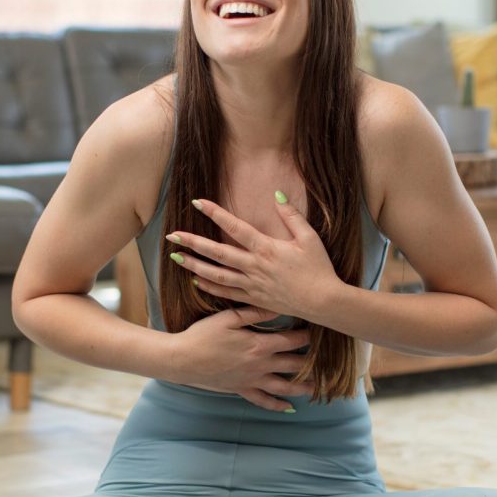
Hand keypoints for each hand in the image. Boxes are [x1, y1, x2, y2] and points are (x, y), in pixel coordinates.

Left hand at [165, 193, 340, 322]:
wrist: (324, 302)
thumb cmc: (319, 268)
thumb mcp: (309, 237)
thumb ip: (291, 215)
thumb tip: (277, 194)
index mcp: (267, 248)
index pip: (235, 227)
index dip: (215, 213)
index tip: (197, 203)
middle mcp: (255, 266)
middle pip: (218, 253)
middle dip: (193, 243)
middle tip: (172, 236)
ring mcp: (252, 285)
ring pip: (217, 275)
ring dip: (195, 266)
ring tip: (176, 258)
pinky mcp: (255, 300)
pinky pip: (227, 294)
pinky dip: (210, 288)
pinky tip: (196, 282)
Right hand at [171, 305, 314, 411]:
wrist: (182, 359)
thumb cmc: (203, 334)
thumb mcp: (228, 317)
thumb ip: (255, 312)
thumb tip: (278, 306)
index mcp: (259, 344)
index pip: (292, 339)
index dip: (308, 334)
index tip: (319, 329)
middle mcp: (260, 365)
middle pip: (295, 364)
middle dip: (313, 362)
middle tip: (329, 361)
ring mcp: (252, 380)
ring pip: (285, 386)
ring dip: (303, 387)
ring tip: (318, 387)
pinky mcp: (242, 390)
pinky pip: (264, 401)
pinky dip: (278, 405)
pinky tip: (289, 408)